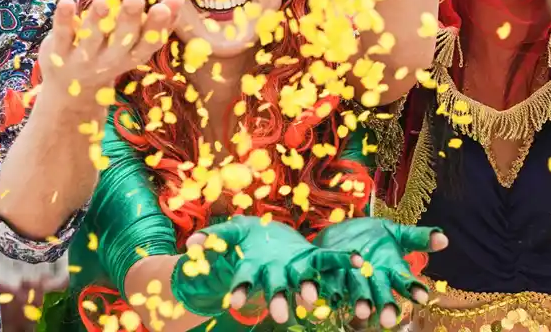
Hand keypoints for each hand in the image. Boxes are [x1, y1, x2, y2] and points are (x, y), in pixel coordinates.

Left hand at [36, 0, 183, 106]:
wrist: (70, 93)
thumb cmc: (110, 58)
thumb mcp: (134, 46)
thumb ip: (157, 24)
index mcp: (131, 57)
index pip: (148, 44)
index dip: (157, 27)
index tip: (164, 7)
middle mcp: (109, 61)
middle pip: (121, 41)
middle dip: (128, 20)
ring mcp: (82, 59)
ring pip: (91, 38)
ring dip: (97, 20)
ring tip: (104, 0)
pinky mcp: (57, 52)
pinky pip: (61, 35)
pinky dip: (64, 20)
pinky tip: (67, 2)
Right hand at [175, 216, 356, 323]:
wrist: (268, 237)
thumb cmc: (247, 239)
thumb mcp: (230, 234)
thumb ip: (214, 238)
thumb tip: (192, 244)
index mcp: (254, 267)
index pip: (244, 280)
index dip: (240, 290)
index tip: (234, 302)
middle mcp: (276, 274)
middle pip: (276, 290)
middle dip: (279, 301)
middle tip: (283, 317)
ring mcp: (296, 269)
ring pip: (303, 283)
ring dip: (309, 292)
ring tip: (314, 304)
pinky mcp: (314, 258)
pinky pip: (330, 259)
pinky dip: (344, 259)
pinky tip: (359, 259)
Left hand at [313, 218, 446, 328]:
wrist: (342, 231)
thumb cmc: (375, 236)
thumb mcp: (396, 232)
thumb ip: (418, 237)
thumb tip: (444, 239)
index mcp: (391, 269)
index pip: (405, 281)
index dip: (413, 289)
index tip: (422, 297)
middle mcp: (373, 279)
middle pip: (381, 294)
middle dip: (385, 306)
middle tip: (389, 320)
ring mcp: (352, 279)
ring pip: (357, 292)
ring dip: (360, 302)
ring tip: (362, 313)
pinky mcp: (330, 275)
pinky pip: (331, 284)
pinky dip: (331, 291)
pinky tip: (332, 295)